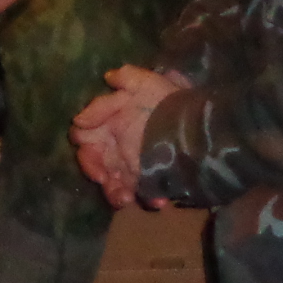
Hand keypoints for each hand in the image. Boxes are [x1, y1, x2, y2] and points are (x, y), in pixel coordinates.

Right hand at [70, 64, 186, 208]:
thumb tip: (95, 95)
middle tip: (104, 178)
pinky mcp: (149, 180)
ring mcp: (131, 165)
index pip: (84, 137)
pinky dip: (146, 199)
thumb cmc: (168, 102)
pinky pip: (141, 195)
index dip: (84, 145)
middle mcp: (116, 145)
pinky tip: (157, 200)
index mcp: (110, 123)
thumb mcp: (146, 84)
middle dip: (95, 171)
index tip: (91, 152)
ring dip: (115, 192)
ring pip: (112, 183)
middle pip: (93, 163)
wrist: (198, 124)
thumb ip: (122, 81)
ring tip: (126, 197)